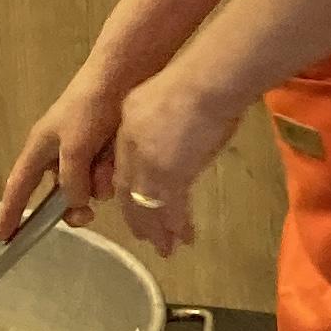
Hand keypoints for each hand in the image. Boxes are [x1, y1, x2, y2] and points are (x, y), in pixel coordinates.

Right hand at [0, 72, 121, 235]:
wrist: (122, 80)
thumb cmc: (88, 106)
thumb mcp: (74, 148)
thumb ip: (71, 180)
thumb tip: (76, 202)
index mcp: (39, 149)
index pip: (18, 188)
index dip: (9, 213)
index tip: (1, 238)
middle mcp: (57, 155)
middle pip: (58, 197)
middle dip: (73, 207)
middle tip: (87, 215)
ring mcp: (81, 155)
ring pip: (86, 190)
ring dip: (97, 184)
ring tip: (106, 163)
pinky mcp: (102, 153)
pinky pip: (104, 178)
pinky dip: (110, 173)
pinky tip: (116, 156)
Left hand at [107, 65, 245, 259]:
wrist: (205, 83)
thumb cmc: (194, 81)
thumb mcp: (160, 98)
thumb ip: (154, 121)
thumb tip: (166, 138)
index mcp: (128, 130)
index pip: (126, 170)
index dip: (131, 193)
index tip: (137, 208)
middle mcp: (133, 152)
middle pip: (132, 194)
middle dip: (141, 220)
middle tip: (149, 238)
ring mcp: (151, 167)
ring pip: (150, 207)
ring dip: (160, 230)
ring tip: (166, 248)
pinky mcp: (173, 177)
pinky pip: (173, 209)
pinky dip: (178, 225)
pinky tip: (184, 237)